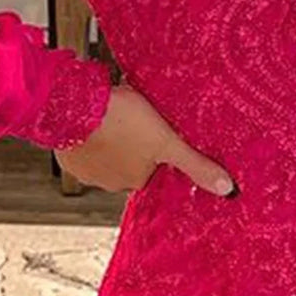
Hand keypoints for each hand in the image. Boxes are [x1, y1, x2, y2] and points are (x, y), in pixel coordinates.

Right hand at [58, 82, 236, 197]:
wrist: (72, 106)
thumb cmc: (121, 120)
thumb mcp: (167, 140)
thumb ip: (195, 164)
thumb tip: (228, 189)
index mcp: (137, 180)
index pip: (154, 167)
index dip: (156, 147)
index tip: (154, 131)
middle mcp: (111, 183)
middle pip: (130, 161)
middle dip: (133, 142)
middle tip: (135, 119)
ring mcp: (87, 171)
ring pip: (106, 154)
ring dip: (110, 138)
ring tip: (115, 115)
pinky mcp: (68, 157)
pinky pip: (83, 147)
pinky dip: (89, 136)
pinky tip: (95, 118)